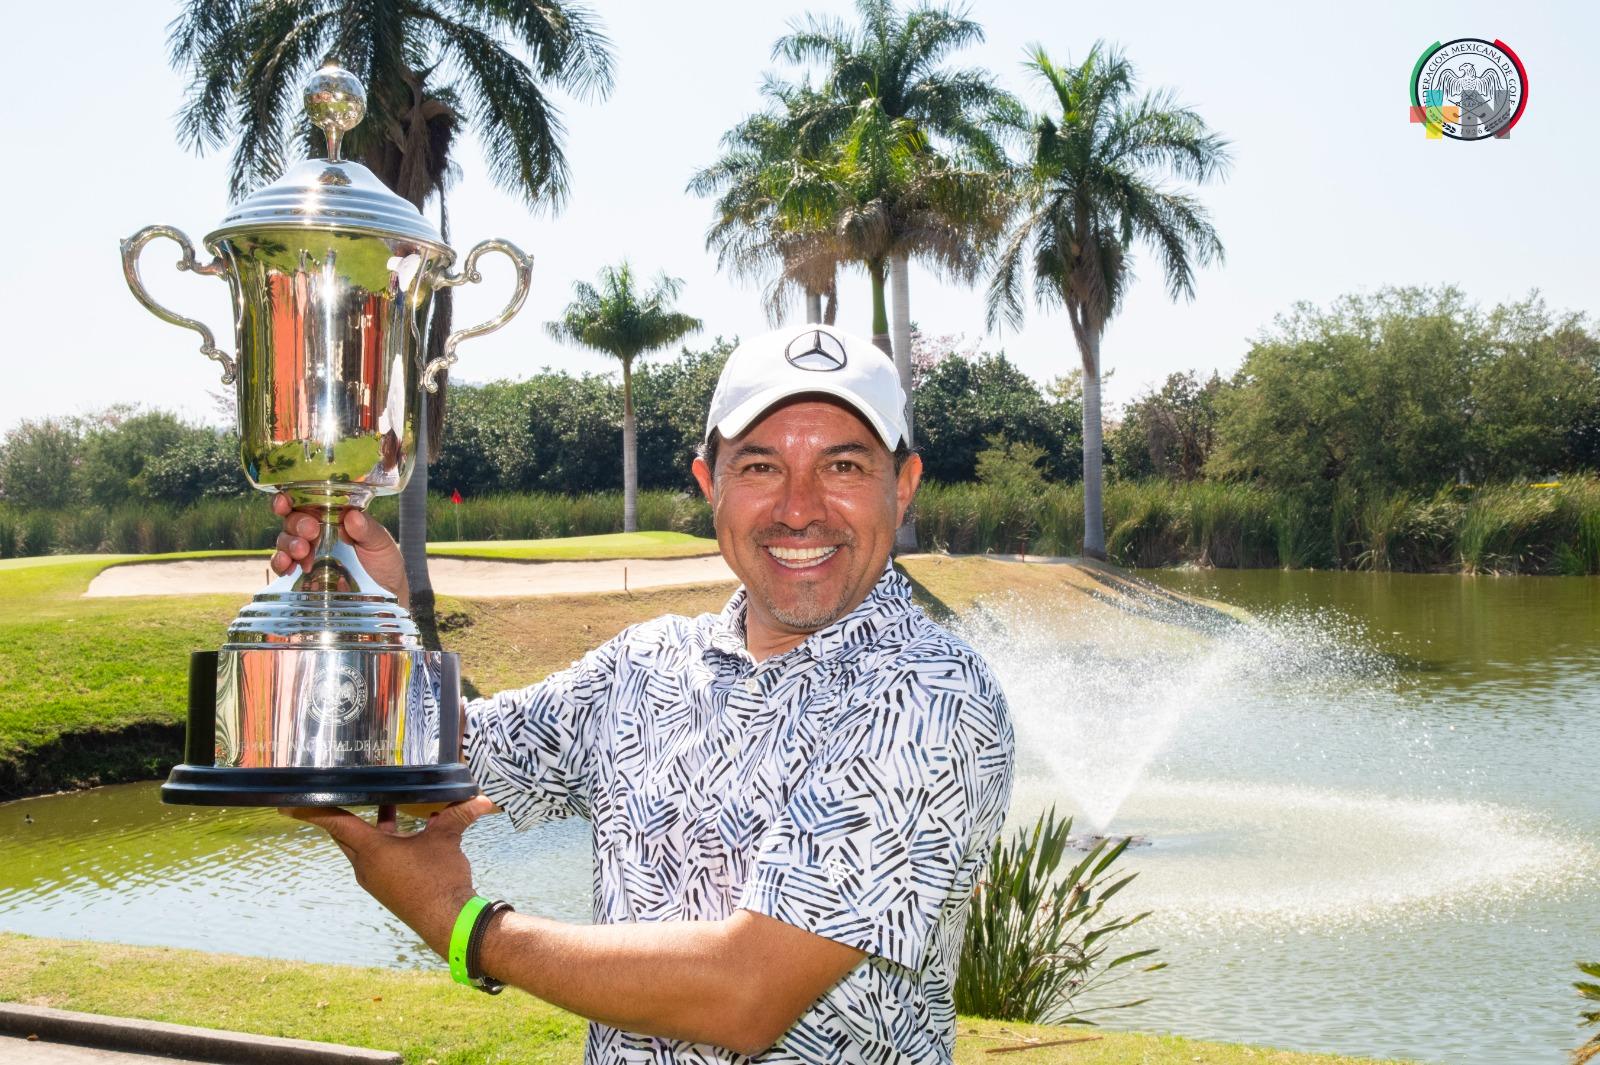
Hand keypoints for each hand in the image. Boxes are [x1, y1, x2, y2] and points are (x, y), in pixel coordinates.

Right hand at [269, 493, 409, 607]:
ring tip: (301, 551)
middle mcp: (316, 531)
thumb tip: (352, 516)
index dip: (291, 498)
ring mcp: (307, 552)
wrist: (385, 595)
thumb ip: (368, 530)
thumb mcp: (382, 543)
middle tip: (310, 531)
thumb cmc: (384, 563)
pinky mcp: (302, 574)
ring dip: (288, 544)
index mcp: (333, 516)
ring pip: (285, 540)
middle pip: (293, 520)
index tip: (285, 502)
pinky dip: (280, 563)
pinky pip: (283, 565)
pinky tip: (286, 566)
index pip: (307, 501)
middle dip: (297, 524)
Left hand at [282, 797, 498, 956]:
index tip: (288, 803)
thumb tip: (480, 799)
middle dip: (343, 813)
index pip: (336, 823)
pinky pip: (377, 857)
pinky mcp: (386, 887)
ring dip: (371, 825)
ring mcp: (374, 878)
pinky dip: (386, 840)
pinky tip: (410, 831)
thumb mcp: (446, 840)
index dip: (313, 810)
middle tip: (341, 793)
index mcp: (372, 850)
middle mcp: (366, 865)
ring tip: (387, 802)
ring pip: (363, 845)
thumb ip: (458, 816)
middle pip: (345, 833)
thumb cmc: (440, 880)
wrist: (449, 922)